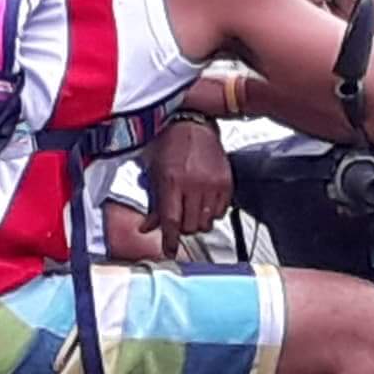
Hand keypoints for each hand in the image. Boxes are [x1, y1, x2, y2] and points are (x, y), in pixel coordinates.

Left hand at [145, 117, 232, 243]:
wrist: (192, 123)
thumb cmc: (170, 144)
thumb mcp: (155, 174)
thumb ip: (153, 204)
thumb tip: (147, 228)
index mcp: (172, 181)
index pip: (171, 222)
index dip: (170, 240)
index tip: (170, 250)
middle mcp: (194, 183)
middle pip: (191, 226)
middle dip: (183, 229)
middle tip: (178, 222)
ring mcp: (213, 183)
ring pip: (207, 222)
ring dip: (198, 222)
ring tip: (191, 211)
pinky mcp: (226, 182)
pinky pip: (221, 211)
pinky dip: (212, 213)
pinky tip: (203, 202)